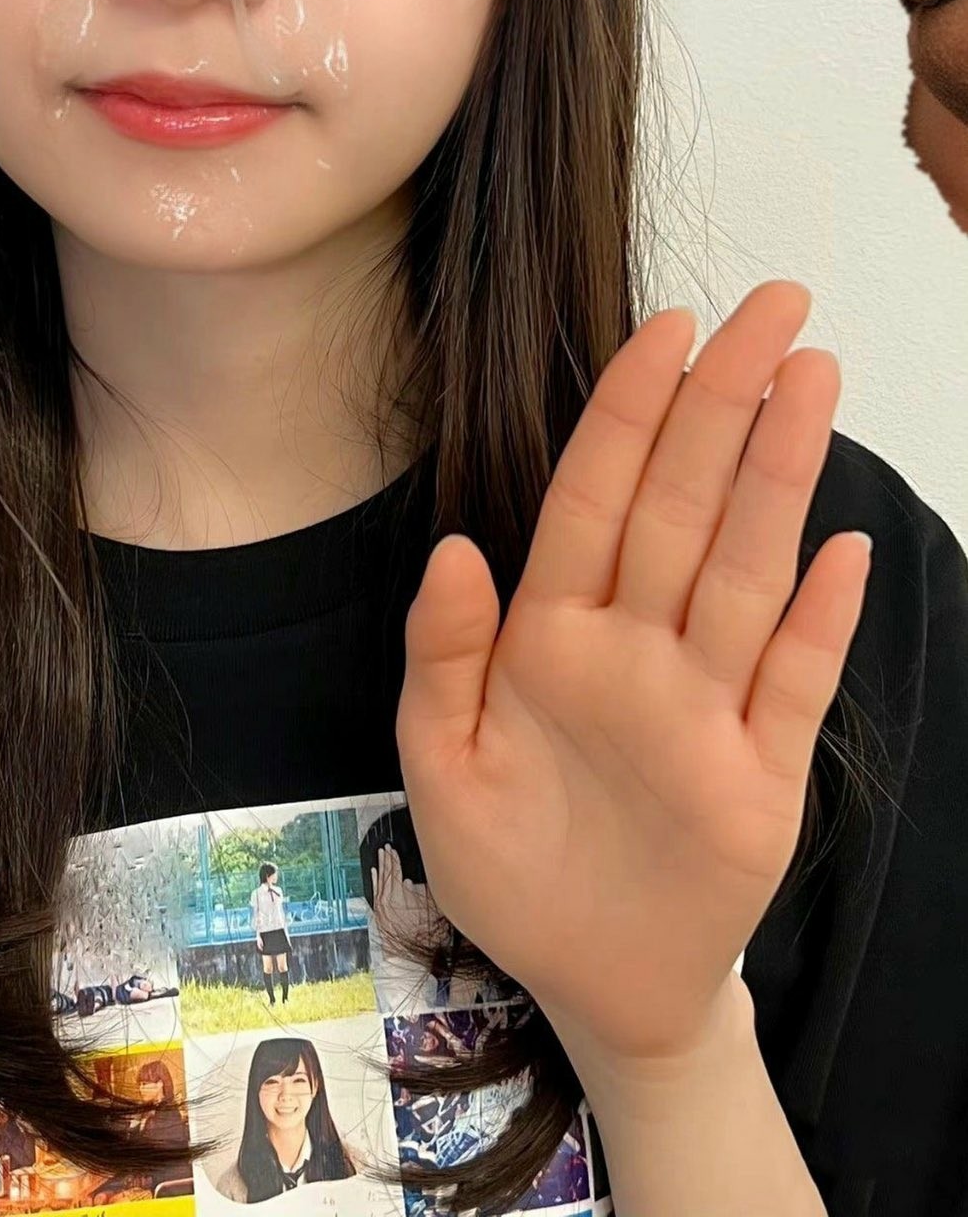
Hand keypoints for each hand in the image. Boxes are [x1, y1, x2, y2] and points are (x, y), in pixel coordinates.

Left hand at [368, 841, 426, 947]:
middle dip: (386, 860)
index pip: (394, 873)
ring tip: (380, 856)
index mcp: (398, 898)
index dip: (394, 860)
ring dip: (380, 868)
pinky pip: (375, 892)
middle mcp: (386, 901)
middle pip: (385, 875)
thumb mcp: (430, 915)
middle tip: (385, 848)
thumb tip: (413, 882)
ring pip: (379, 882)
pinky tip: (374, 873)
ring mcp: (381, 908)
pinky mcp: (379, 914)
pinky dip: (374, 882)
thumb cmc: (421, 939)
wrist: (407, 959)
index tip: (393, 850)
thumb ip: (424, 897)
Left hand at [394, 279, 872, 1068]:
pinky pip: (795, 682)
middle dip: (724, 401)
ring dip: (778, 476)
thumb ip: (443, 654)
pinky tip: (844, 550)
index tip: (669, 325)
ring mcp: (704, 702)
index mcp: (549, 633)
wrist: (589, 978)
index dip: (629, 409)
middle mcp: (634, 646)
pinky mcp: (761, 771)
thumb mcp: (440, 761)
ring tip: (812, 379)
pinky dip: (821, 619)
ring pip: (745, 568)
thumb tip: (456, 546)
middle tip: (777, 306)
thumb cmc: (506, 860)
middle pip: (683, 504)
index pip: (595, 495)